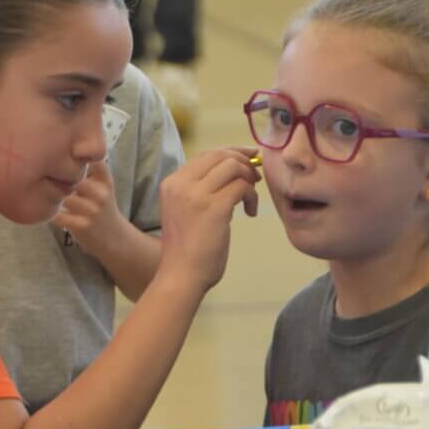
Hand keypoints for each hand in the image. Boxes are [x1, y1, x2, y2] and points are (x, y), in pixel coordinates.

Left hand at [51, 161, 124, 256]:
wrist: (115, 239)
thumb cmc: (103, 208)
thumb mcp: (104, 187)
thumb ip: (91, 171)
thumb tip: (64, 152)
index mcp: (106, 182)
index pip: (94, 161)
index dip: (79, 155)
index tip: (65, 154)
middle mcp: (101, 195)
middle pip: (74, 178)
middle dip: (59, 177)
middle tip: (45, 176)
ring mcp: (92, 211)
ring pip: (64, 196)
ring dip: (52, 195)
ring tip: (45, 194)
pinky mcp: (81, 226)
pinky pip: (58, 215)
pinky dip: (51, 212)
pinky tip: (48, 210)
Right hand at [158, 148, 260, 295]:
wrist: (181, 275)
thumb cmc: (186, 249)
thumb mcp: (184, 210)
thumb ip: (199, 190)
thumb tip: (233, 170)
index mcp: (172, 183)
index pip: (206, 155)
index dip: (230, 152)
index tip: (248, 158)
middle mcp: (181, 184)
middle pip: (220, 155)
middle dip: (243, 160)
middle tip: (256, 175)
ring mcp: (196, 194)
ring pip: (233, 166)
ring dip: (249, 178)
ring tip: (251, 197)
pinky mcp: (214, 208)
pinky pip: (242, 187)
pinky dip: (252, 196)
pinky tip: (250, 213)